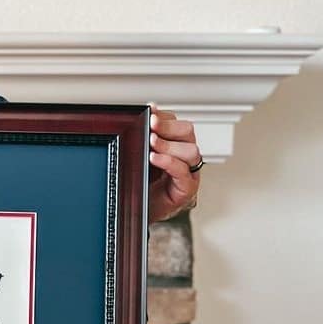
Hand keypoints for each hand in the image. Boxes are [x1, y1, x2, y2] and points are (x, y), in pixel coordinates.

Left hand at [147, 106, 202, 221]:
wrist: (138, 213)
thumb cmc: (141, 185)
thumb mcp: (138, 158)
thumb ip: (139, 141)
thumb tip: (132, 119)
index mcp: (175, 144)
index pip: (176, 123)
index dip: (164, 116)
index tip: (150, 111)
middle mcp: (184, 156)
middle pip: (187, 132)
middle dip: (168, 126)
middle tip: (151, 125)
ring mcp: (188, 172)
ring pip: (190, 150)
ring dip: (169, 145)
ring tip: (152, 143)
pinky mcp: (186, 189)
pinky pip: (183, 172)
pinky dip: (169, 162)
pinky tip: (155, 158)